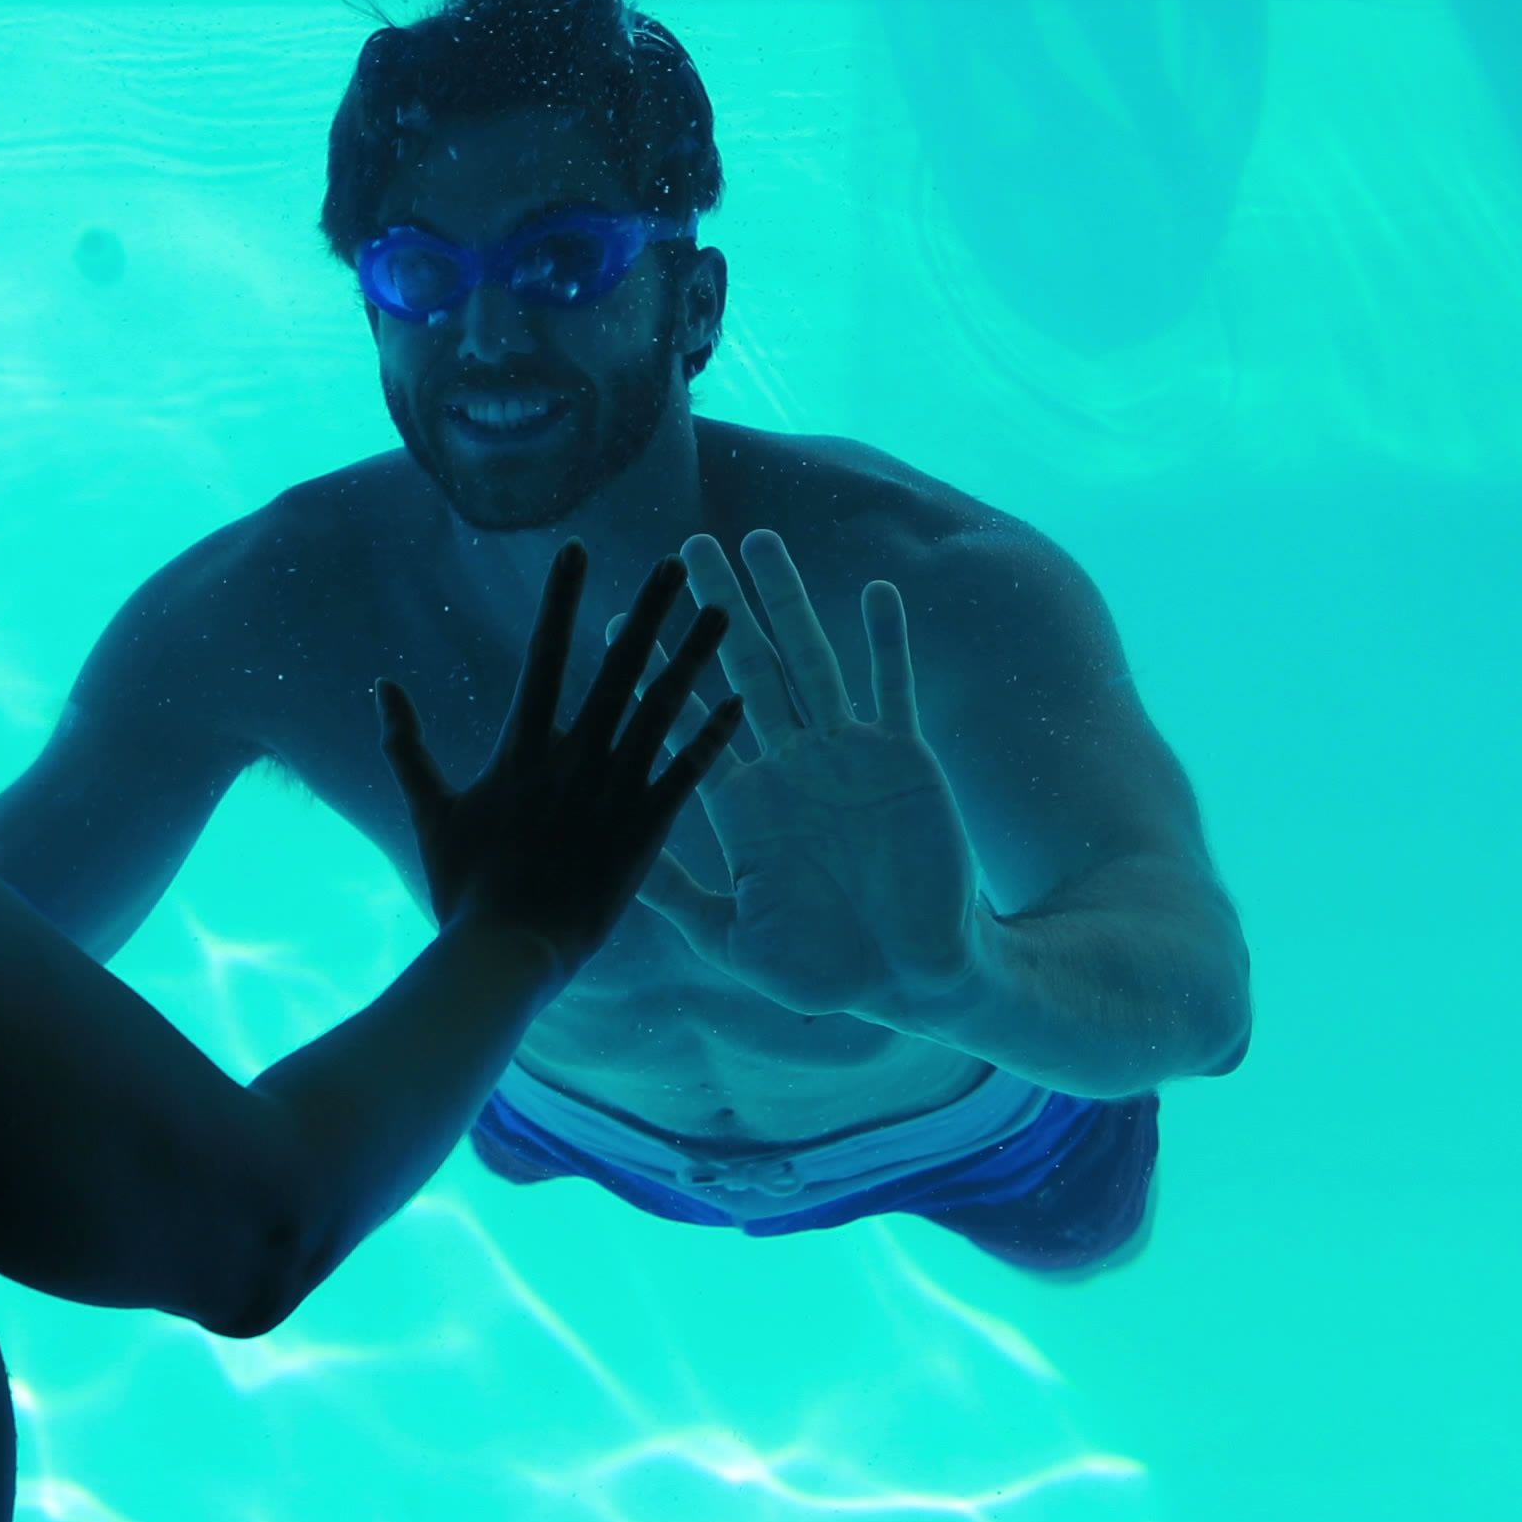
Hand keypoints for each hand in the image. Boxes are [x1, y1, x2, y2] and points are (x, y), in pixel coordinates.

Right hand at [373, 543, 745, 979]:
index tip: (577, 549)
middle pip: (619, 667)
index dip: (562, 600)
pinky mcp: (646, 830)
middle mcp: (575, 757)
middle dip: (647, 610)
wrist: (507, 952)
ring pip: (663, 708)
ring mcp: (615, 791)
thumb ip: (407, 746)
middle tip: (675, 561)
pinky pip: (689, 773)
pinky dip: (714, 735)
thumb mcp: (429, 810)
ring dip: (695, 656)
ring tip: (723, 610)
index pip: (545, 654)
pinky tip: (740, 701)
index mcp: (524, 748)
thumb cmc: (464, 888)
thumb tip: (382, 686)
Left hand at [623, 530, 984, 1018]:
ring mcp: (847, 755)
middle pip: (744, 668)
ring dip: (787, 601)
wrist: (915, 979)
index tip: (624, 619)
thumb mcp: (733, 938)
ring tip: (761, 542)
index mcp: (743, 803)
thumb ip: (675, 898)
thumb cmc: (826, 971)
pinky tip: (877, 590)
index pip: (689, 722)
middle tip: (685, 550)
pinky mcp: (904, 758)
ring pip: (810, 660)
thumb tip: (606, 862)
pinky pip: (892, 687)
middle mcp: (789, 765)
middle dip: (715, 609)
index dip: (658, 672)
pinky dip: (887, 641)